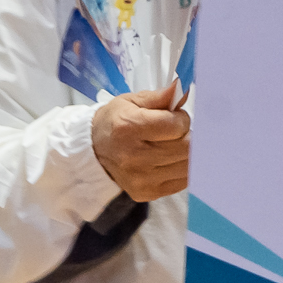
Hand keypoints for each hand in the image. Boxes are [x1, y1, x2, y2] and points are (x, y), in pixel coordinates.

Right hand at [92, 86, 191, 201]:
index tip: (173, 116)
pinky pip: (183, 181)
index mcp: (129, 128)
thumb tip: (184, 88)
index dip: (181, 118)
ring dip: (188, 153)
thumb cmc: (115, 122)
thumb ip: (161, 96)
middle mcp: (134, 157)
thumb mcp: (132, 101)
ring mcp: (141, 179)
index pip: (177, 125)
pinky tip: (171, 160)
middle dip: (188, 135)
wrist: (93, 152)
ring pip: (188, 165)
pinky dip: (183, 168)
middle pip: (186, 147)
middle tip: (176, 131)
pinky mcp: (148, 193)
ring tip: (172, 145)